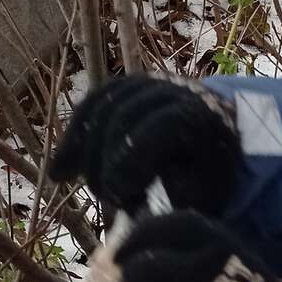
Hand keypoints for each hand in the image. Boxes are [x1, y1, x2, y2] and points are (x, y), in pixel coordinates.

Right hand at [49, 75, 241, 214]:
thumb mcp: (207, 193)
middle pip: (121, 116)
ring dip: (83, 147)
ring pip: (102, 105)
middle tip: (107, 196)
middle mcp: (176, 90)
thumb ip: (178, 196)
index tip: (121, 196)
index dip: (130, 163)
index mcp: (200, 116)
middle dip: (105, 160)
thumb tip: (143, 199)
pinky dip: (74, 134)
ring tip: (73, 181)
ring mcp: (152, 82)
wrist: (220, 141)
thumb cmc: (211, 176)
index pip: (155, 129)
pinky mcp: (131, 85)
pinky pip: (94, 102)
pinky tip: (61, 168)